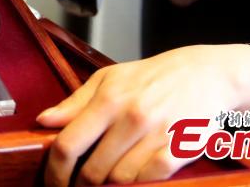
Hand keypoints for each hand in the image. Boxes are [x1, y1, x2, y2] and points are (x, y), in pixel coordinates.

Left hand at [38, 45, 241, 185]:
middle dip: (81, 185)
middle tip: (78, 186)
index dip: (55, 171)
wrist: (205, 74)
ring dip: (109, 186)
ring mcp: (157, 136)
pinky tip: (133, 177)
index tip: (52, 182)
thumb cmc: (150, 77)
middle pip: (93, 171)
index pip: (68, 144)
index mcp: (109, 100)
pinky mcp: (181, 150)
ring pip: (120, 180)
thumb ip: (74, 103)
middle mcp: (132, 118)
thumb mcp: (108, 79)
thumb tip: (44, 121)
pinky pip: (150, 180)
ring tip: (105, 179)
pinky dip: (139, 183)